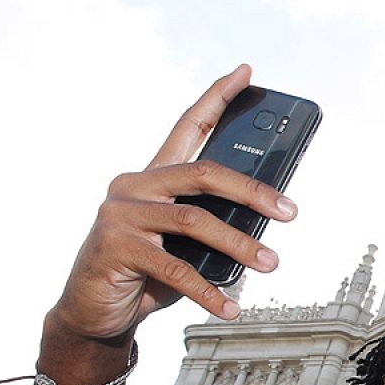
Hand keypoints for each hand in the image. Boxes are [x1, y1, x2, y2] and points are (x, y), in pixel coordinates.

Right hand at [50, 64, 296, 342]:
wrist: (95, 311)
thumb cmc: (145, 272)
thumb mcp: (184, 244)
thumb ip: (212, 226)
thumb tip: (266, 223)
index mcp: (153, 176)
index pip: (189, 126)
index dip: (217, 98)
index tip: (246, 73)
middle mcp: (134, 186)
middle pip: (203, 173)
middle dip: (252, 190)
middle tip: (289, 211)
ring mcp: (122, 214)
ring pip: (194, 220)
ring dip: (239, 244)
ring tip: (270, 263)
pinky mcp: (116, 247)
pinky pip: (175, 267)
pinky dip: (208, 291)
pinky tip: (230, 306)